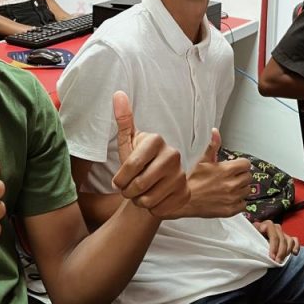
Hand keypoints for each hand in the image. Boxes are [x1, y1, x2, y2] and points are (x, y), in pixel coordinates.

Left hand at [111, 92, 188, 219]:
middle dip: (128, 192)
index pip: (131, 166)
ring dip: (139, 202)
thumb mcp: (128, 142)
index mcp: (156, 140)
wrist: (154, 183)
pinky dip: (152, 209)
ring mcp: (182, 175)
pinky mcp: (185, 193)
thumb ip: (123, 120)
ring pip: (149, 199)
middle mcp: (173, 155)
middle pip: (139, 185)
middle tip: (129, 189)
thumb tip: (118, 93)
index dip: (120, 179)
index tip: (118, 181)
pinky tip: (153, 200)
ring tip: (140, 194)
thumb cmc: (138, 162)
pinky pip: (160, 209)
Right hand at [178, 130, 251, 218]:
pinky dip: (239, 202)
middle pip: (248, 177)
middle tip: (232, 178)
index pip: (246, 164)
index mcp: (226, 170)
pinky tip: (230, 198)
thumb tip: (215, 132)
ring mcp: (232, 198)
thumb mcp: (202, 161)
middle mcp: (231, 184)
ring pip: (247, 190)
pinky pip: (244, 204)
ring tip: (230, 188)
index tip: (236, 167)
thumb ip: (213, 146)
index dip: (241, 165)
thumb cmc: (193, 181)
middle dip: (241, 176)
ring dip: (241, 188)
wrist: (185, 201)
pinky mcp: (230, 210)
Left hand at [255, 220, 299, 261]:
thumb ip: (255, 236)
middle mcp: (275, 227)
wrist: (253, 239)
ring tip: (281, 261)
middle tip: (276, 262)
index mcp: (266, 225)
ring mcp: (282, 232)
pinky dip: (296, 246)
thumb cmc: (251, 239)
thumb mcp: (251, 237)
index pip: (273, 234)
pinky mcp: (287, 237)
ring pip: (289, 240)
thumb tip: (261, 232)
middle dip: (280, 252)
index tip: (271, 257)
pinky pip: (295, 240)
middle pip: (282, 239)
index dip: (273, 246)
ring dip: (286, 252)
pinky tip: (294, 253)